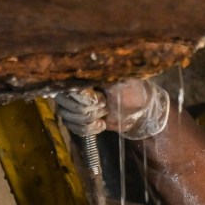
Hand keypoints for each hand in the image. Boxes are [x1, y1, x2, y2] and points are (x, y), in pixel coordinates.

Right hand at [54, 78, 171, 139]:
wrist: (138, 110)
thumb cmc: (131, 91)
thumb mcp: (119, 83)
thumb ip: (101, 79)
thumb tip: (85, 75)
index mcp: (82, 75)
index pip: (69, 90)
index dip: (85, 100)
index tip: (102, 101)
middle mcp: (72, 88)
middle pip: (66, 106)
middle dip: (89, 112)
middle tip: (106, 107)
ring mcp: (72, 103)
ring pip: (68, 118)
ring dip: (90, 121)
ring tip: (105, 114)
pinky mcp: (76, 118)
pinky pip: (73, 128)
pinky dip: (89, 129)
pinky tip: (101, 124)